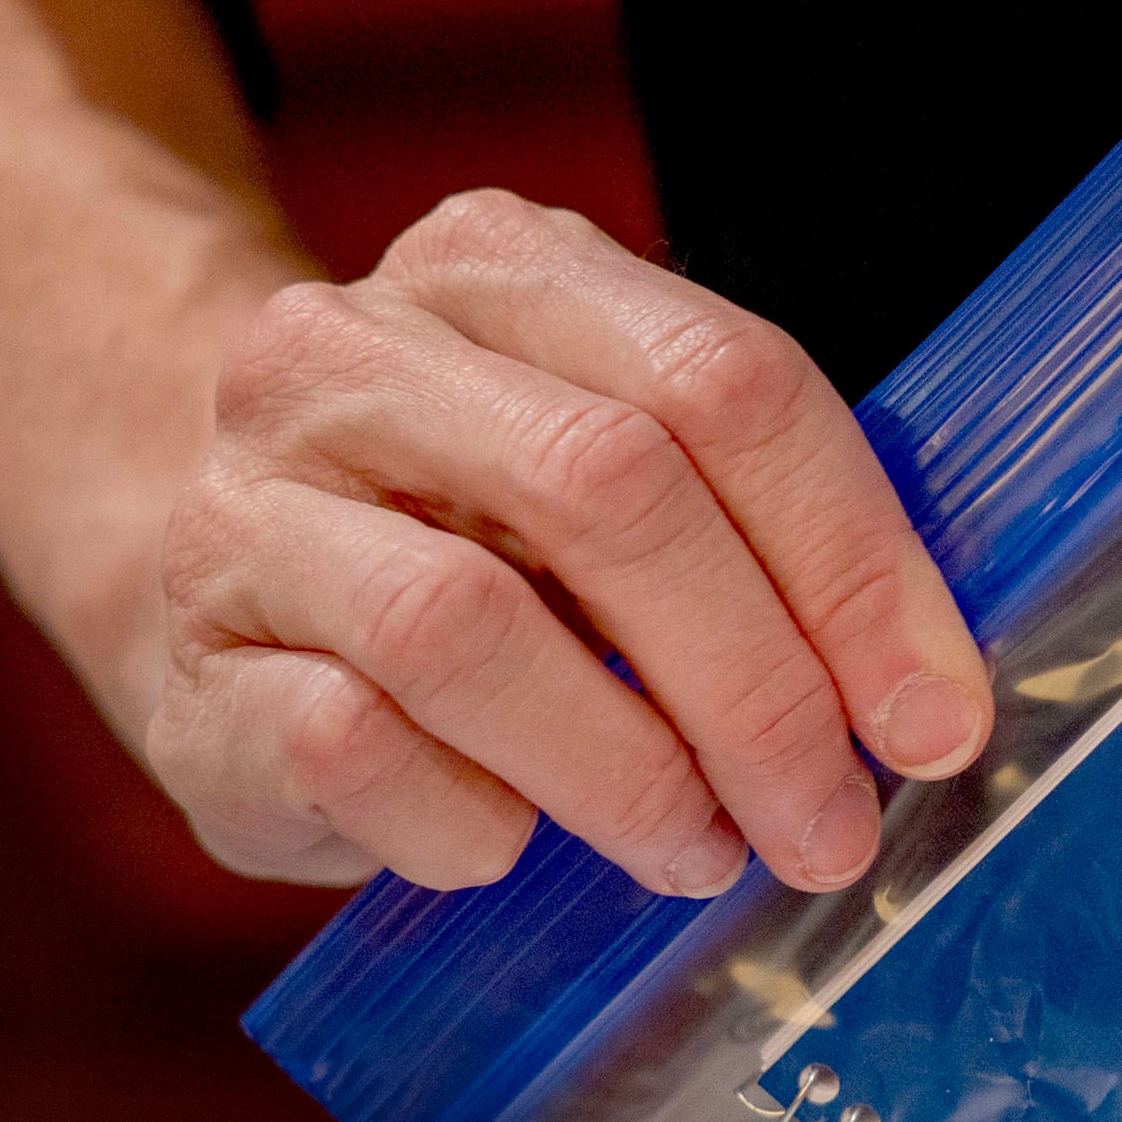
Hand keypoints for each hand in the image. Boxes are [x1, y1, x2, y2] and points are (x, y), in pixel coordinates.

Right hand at [146, 189, 991, 895]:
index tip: (932, 722)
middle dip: (757, 688)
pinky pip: (351, 746)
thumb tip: (928, 709)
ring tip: (697, 852)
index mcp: (504, 269)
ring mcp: (248, 503)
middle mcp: (354, 352)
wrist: (204, 587)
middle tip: (828, 826)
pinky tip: (510, 848)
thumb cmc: (474, 552)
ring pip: (463, 627)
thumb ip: (760, 541)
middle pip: (610, 490)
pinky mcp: (189, 666)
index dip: (854, 565)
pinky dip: (467, 823)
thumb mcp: (618, 487)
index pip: (726, 384)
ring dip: (624, 772)